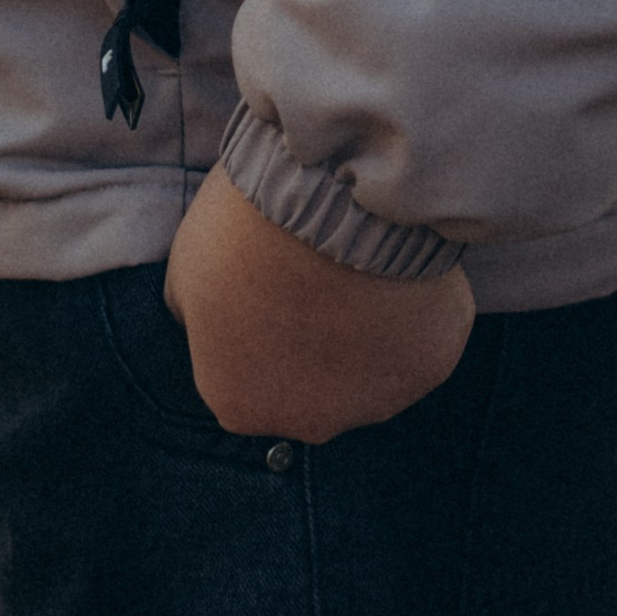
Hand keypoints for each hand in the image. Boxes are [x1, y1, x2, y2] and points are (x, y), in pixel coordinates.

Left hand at [163, 164, 473, 442]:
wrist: (333, 193)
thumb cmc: (249, 226)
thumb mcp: (187, 266)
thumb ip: (194, 312)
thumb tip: (203, 320)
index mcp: (238, 403)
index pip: (241, 375)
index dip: (256, 323)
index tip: (268, 279)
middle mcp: (306, 422)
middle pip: (308, 385)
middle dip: (311, 337)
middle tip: (316, 269)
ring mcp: (376, 401)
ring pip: (369, 370)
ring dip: (366, 329)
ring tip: (361, 260)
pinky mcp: (430, 366)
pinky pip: (421, 342)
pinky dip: (416, 310)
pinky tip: (402, 264)